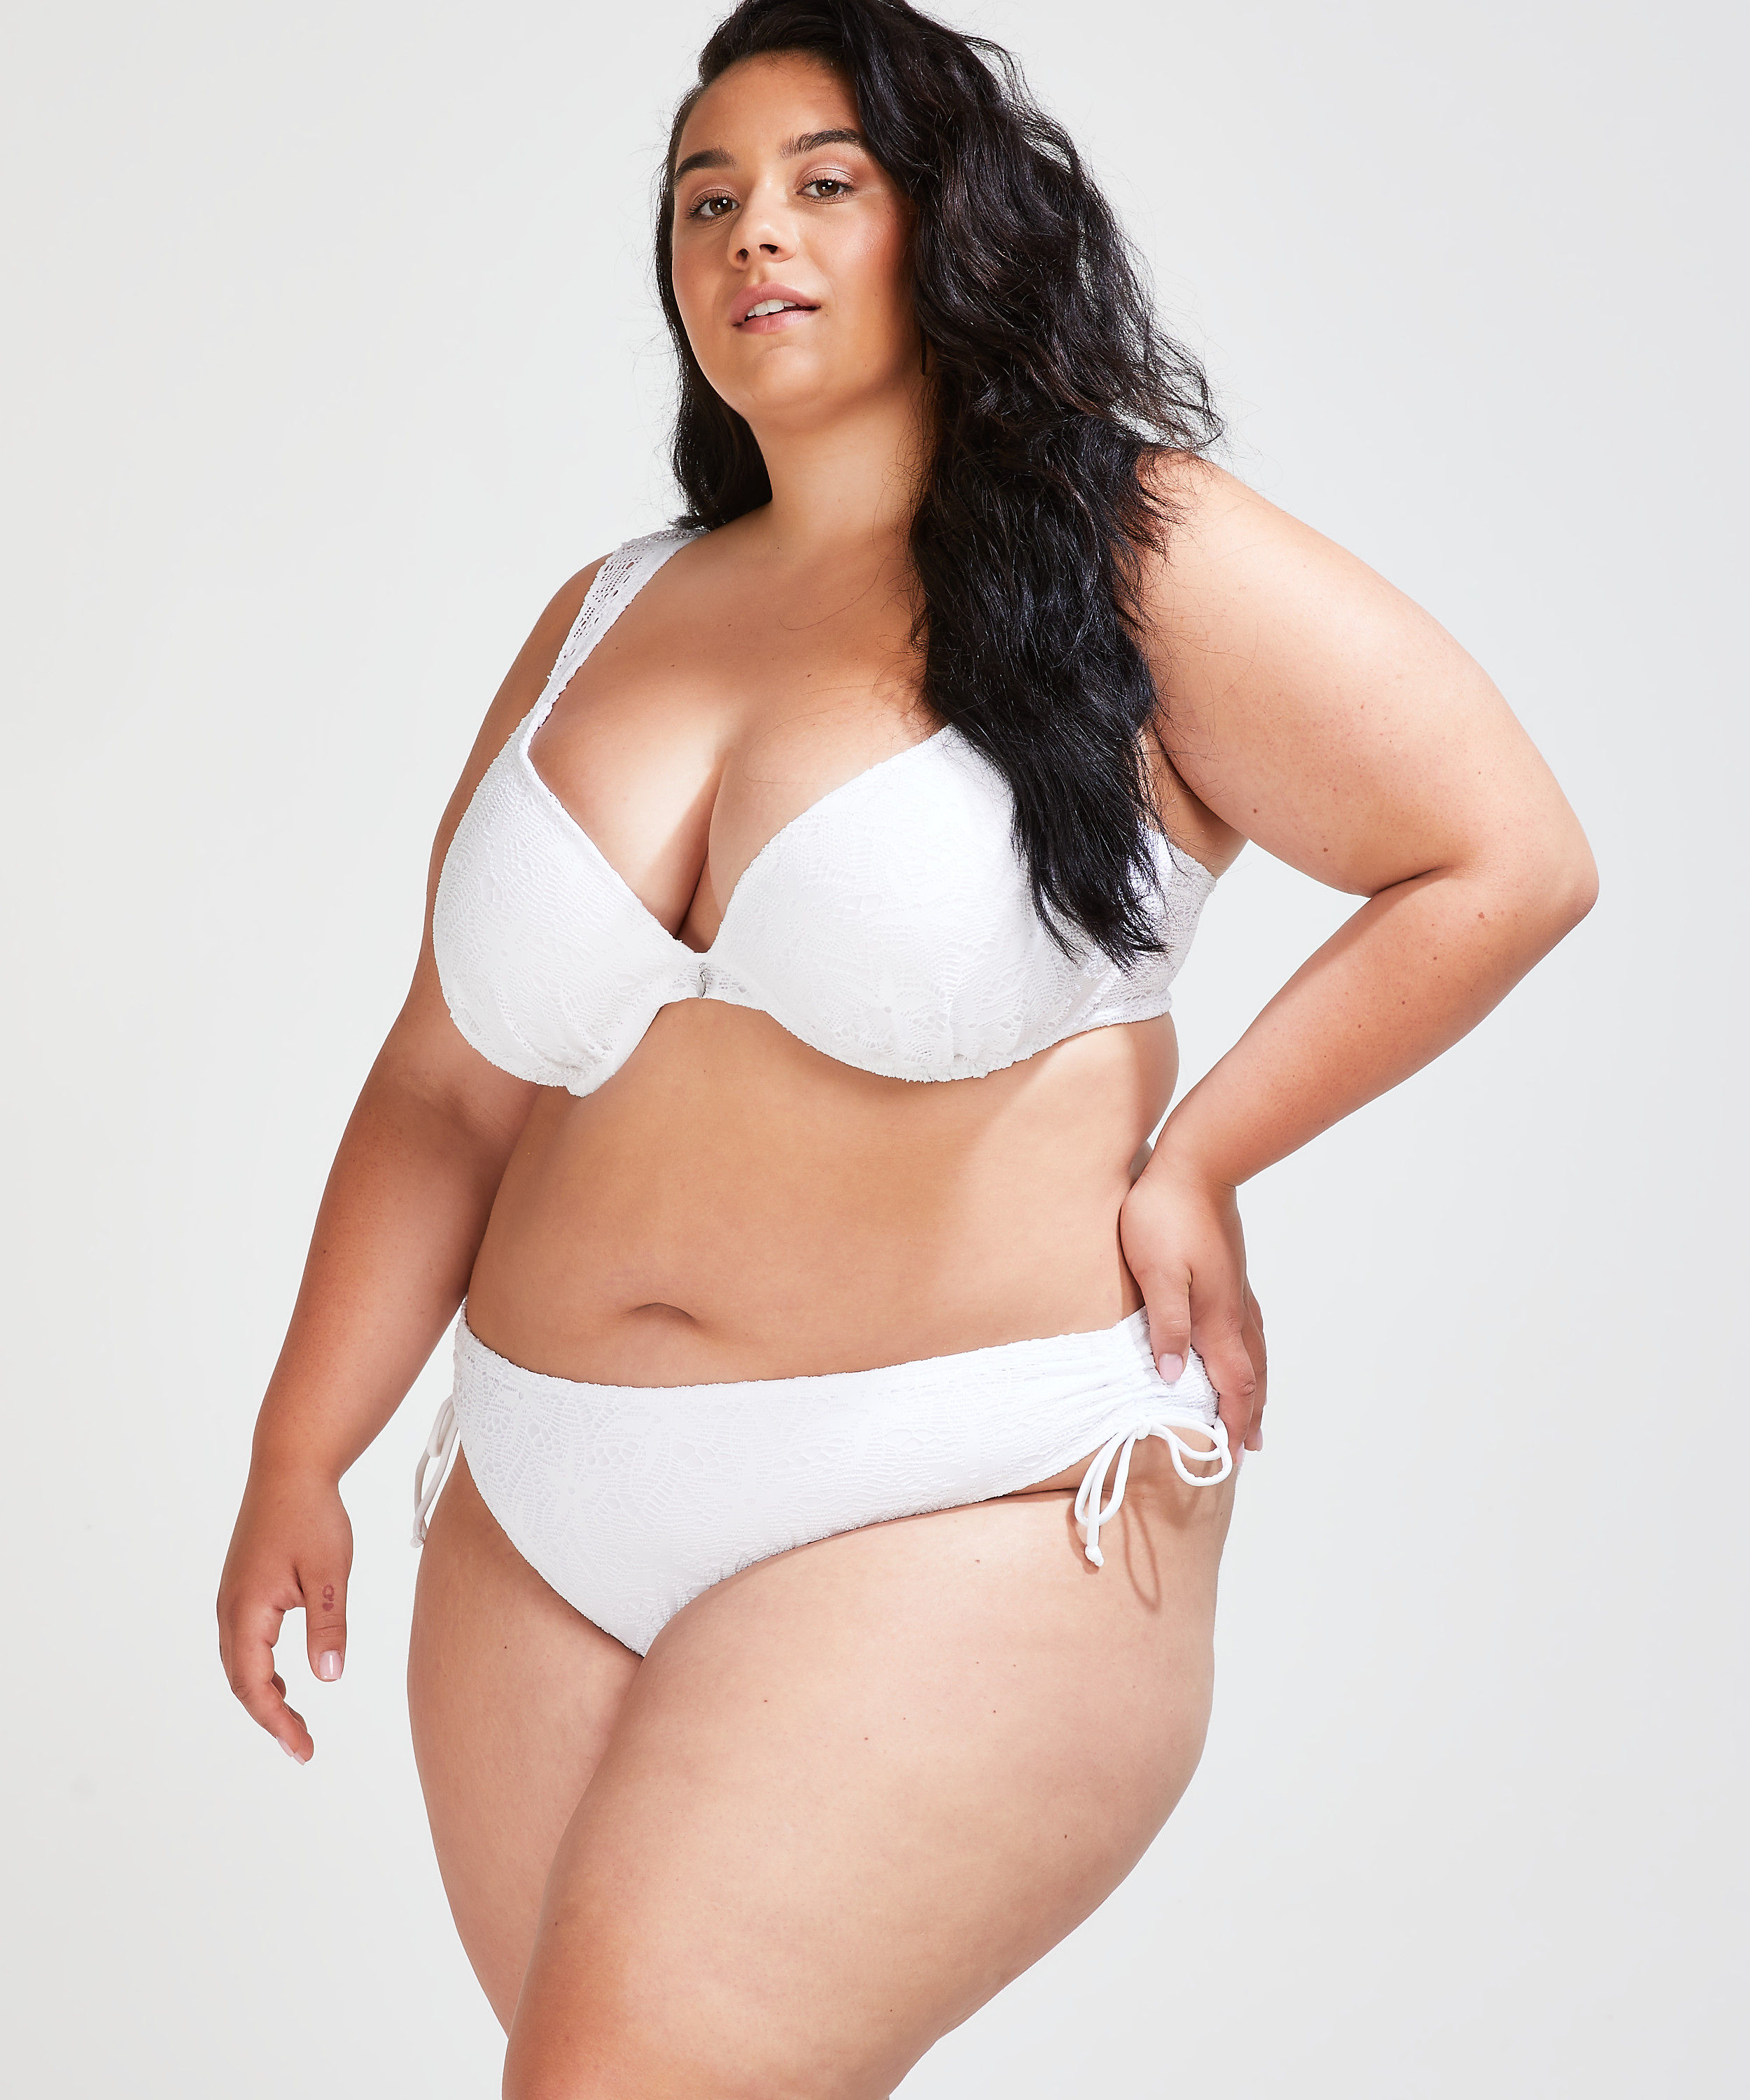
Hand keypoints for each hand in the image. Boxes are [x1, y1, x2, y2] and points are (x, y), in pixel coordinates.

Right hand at [217, 1463, 353, 1762]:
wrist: (290, 1468)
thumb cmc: (311, 1515)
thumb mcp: (328, 1573)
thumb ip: (328, 1625)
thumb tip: (328, 1677)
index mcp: (247, 1611)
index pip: (254, 1685)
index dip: (278, 1723)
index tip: (304, 1750)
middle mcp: (230, 1609)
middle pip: (242, 1681)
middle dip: (271, 1717)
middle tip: (303, 1747)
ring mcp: (233, 1598)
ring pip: (240, 1663)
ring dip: (263, 1695)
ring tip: (294, 1722)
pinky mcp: (243, 1587)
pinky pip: (244, 1642)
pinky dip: (260, 1669)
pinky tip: (283, 1677)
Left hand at [1119, 1152, 1267, 1454]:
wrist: (1199, 1161)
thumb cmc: (1167, 1213)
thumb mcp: (1156, 1272)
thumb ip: (1166, 1325)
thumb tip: (1173, 1377)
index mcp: (1215, 1316)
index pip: (1230, 1381)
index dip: (1231, 1419)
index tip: (1231, 1453)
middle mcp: (1234, 1308)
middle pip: (1250, 1373)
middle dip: (1249, 1412)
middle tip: (1250, 1447)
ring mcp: (1237, 1289)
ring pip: (1254, 1350)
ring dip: (1255, 1386)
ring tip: (1255, 1411)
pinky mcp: (1232, 1271)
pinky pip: (1249, 1327)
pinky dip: (1252, 1353)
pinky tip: (1246, 1349)